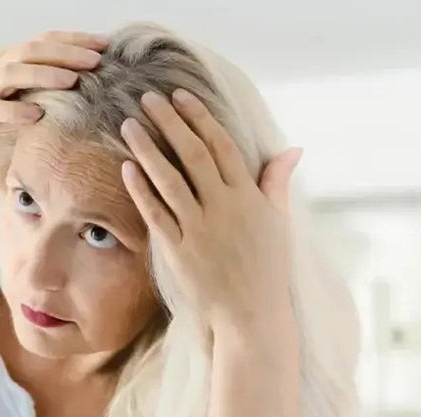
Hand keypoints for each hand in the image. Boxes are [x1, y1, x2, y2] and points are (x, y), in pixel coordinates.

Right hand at [0, 31, 108, 160]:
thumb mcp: (1, 94)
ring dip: (46, 73)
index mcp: (3, 62)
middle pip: (33, 50)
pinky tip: (37, 114)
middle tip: (98, 59)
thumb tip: (70, 87)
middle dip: (68, 52)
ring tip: (73, 79)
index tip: (105, 45)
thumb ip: (29, 87)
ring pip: (15, 72)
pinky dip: (17, 110)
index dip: (74, 40)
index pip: (43, 42)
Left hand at [119, 89, 302, 336]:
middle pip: (192, 154)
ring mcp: (199, 229)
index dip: (199, 117)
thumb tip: (292, 149)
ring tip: (130, 125)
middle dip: (169, 122)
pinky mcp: (178, 251)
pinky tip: (127, 167)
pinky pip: (156, 214)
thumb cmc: (268, 270)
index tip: (180, 96)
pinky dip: (141, 190)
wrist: (251, 316)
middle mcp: (223, 208)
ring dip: (147, 149)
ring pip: (169, 180)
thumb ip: (277, 183)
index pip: (221, 145)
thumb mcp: (278, 223)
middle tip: (148, 98)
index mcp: (248, 196)